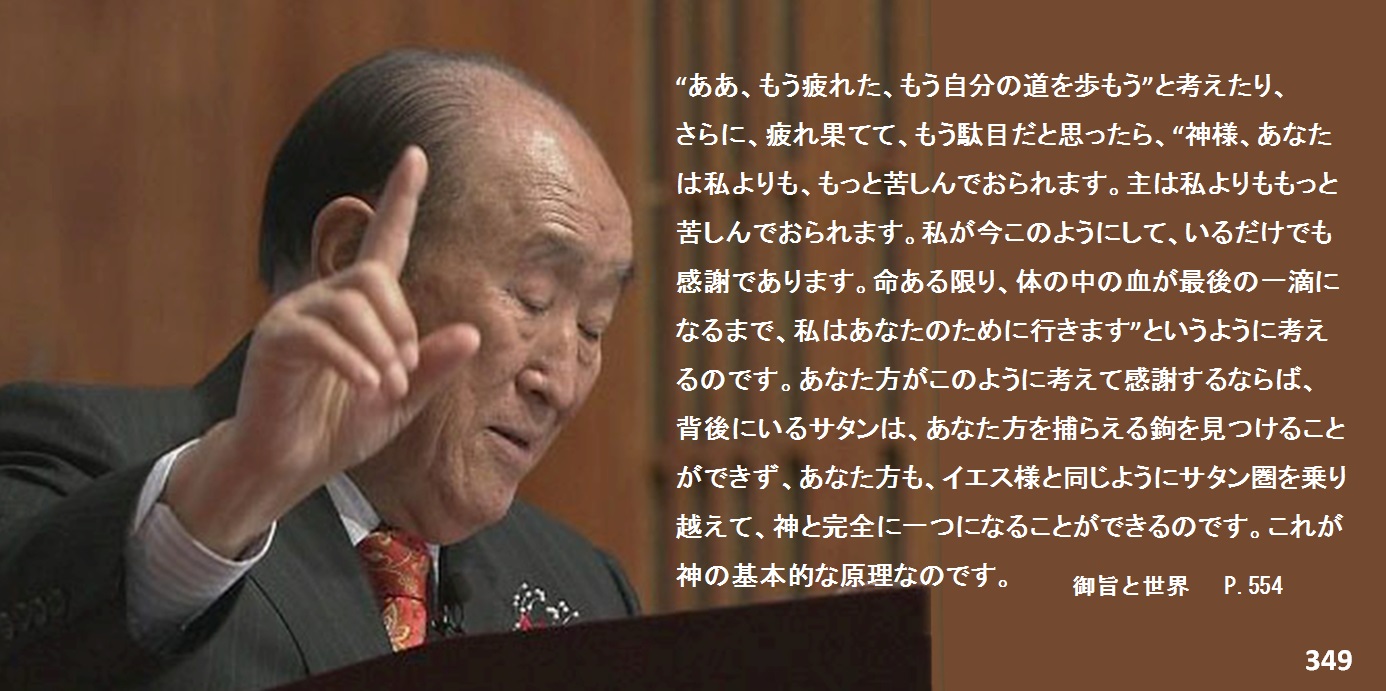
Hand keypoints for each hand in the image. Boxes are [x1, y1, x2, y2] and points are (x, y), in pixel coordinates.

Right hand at [167, 147, 479, 557]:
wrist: (289, 464)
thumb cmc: (341, 427)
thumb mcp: (401, 399)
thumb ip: (432, 366)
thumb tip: (473, 332)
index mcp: (361, 306)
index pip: (385, 239)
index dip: (401, 198)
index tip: (416, 154)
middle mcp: (326, 298)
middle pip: (375, 278)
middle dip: (401, 324)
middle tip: (403, 371)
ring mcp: (295, 314)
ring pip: (352, 304)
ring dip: (381, 347)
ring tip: (384, 387)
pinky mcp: (275, 338)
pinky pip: (322, 334)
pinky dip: (352, 360)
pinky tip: (365, 386)